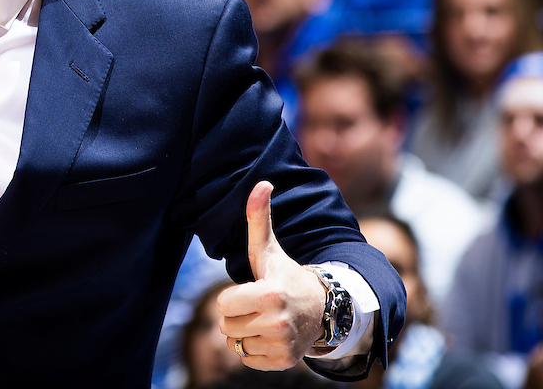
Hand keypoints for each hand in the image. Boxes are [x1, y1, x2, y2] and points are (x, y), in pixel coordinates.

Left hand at [218, 181, 326, 369]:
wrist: (321, 307)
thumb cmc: (286, 275)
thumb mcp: (269, 249)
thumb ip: (259, 218)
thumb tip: (261, 182)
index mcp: (269, 295)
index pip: (223, 304)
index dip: (233, 296)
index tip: (253, 289)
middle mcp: (278, 323)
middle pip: (226, 326)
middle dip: (237, 315)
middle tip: (258, 305)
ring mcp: (282, 345)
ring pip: (235, 344)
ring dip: (245, 332)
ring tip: (265, 319)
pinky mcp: (284, 361)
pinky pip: (247, 359)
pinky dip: (255, 350)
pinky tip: (270, 335)